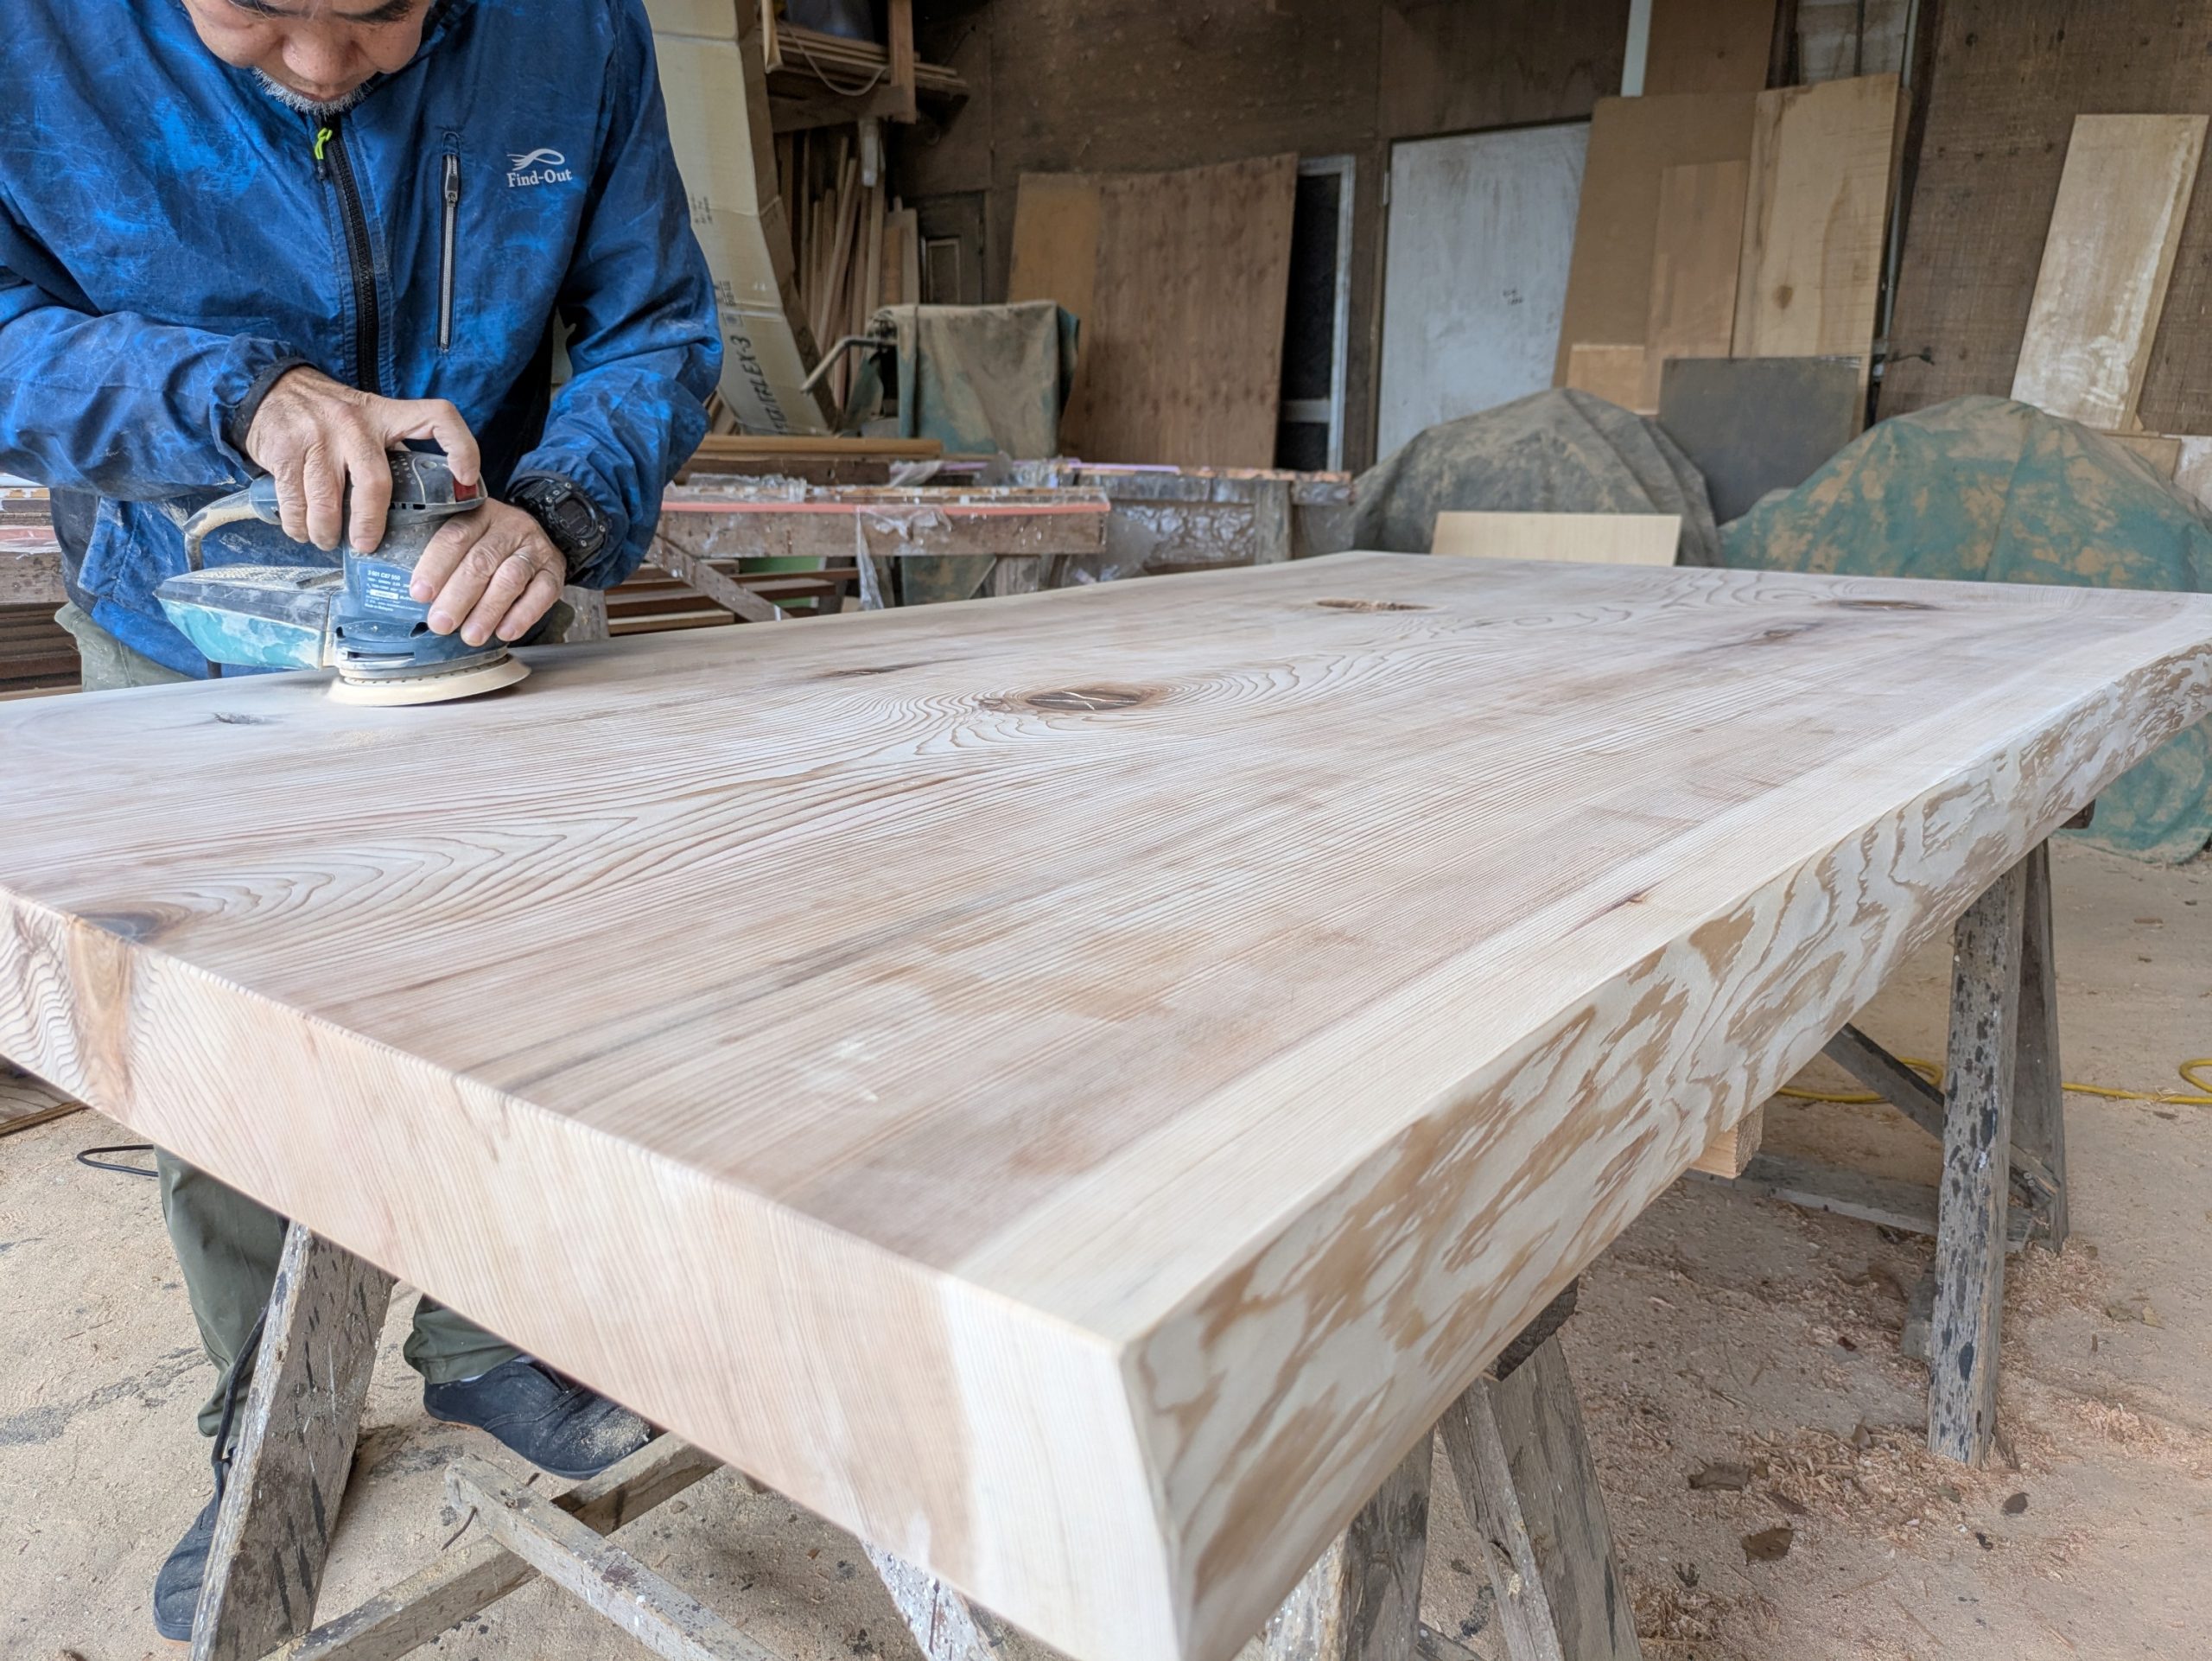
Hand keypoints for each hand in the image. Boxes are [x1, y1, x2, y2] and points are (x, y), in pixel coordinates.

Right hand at [244, 366, 482, 552]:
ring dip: (327, 533)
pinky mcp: (285, 449)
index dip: (461, 447)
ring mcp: (318, 435)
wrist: (272, 389)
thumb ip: (392, 454)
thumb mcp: (369, 422)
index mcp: (387, 415)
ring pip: (327, 502)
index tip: (467, 479)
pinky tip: (303, 529)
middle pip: (375, 484)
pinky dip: (298, 526)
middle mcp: (355, 422)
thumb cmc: (331, 417)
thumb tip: (420, 509)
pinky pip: (294, 501)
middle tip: (367, 545)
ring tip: (328, 541)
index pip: (438, 417)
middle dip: (370, 524)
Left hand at [410, 498, 567, 646]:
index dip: (436, 566)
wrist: (537, 536)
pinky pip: (542, 594)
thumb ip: (444, 556)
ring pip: (510, 578)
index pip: (455, 536)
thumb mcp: (467, 536)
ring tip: (471, 635)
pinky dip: (523, 615)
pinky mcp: (554, 571)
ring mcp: (534, 549)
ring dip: (488, 610)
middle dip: (458, 596)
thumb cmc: (491, 543)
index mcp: (478, 514)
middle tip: (441, 623)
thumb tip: (413, 595)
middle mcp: (508, 527)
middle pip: (481, 561)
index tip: (420, 594)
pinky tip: (506, 632)